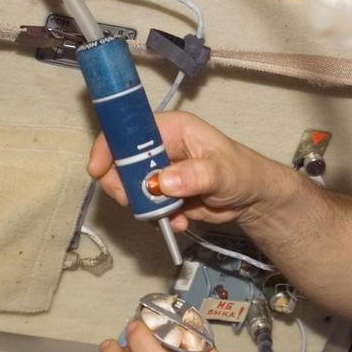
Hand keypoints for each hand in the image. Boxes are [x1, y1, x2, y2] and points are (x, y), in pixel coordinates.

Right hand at [86, 111, 291, 229]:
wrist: (252, 199)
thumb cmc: (241, 173)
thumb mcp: (222, 172)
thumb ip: (194, 175)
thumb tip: (161, 181)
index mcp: (171, 129)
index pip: (128, 130)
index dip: (109, 146)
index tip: (99, 170)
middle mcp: (159, 148)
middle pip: (121, 163)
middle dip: (124, 186)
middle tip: (135, 203)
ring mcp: (159, 173)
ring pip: (132, 190)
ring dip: (145, 208)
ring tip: (170, 216)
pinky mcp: (163, 195)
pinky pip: (147, 209)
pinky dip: (159, 220)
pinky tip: (181, 222)